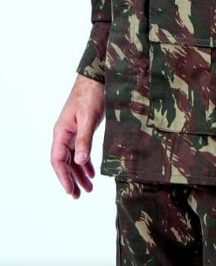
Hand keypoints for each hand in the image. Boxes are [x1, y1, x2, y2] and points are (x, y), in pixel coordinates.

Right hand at [51, 74, 104, 197]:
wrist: (96, 78)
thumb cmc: (90, 95)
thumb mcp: (89, 119)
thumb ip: (84, 140)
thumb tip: (80, 162)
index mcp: (61, 132)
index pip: (58, 160)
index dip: (63, 177)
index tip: (71, 191)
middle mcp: (64, 134)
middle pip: (65, 163)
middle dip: (72, 180)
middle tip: (79, 196)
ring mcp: (73, 132)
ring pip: (74, 158)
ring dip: (80, 173)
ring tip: (88, 189)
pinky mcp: (82, 129)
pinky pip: (81, 150)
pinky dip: (86, 162)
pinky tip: (92, 172)